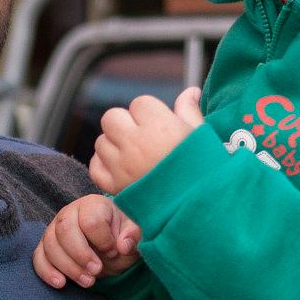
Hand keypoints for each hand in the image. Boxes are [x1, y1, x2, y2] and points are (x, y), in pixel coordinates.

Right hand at [33, 194, 141, 289]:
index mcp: (93, 205)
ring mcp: (54, 229)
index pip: (90, 220)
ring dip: (68, 267)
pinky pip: (38, 258)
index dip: (103, 240)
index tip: (114, 251)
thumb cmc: (121, 236)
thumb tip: (123, 245)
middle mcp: (70, 213)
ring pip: (50, 245)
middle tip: (97, 270)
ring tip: (88, 281)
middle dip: (80, 254)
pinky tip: (61, 283)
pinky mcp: (46, 247)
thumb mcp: (133, 234)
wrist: (109, 246)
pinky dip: (47, 271)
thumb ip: (133, 236)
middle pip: (64, 229)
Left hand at [89, 87, 204, 193]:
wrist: (197, 208)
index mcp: (159, 126)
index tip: (161, 125)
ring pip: (101, 142)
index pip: (140, 103)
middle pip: (111, 117)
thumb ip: (189, 111)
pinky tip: (120, 167)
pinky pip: (96, 167)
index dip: (150, 113)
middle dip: (125, 123)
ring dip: (114, 145)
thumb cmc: (203, 171)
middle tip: (142, 136)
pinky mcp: (115, 186)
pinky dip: (103, 165)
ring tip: (134, 155)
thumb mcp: (201, 137)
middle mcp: (135, 143)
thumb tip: (190, 91)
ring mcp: (121, 166)